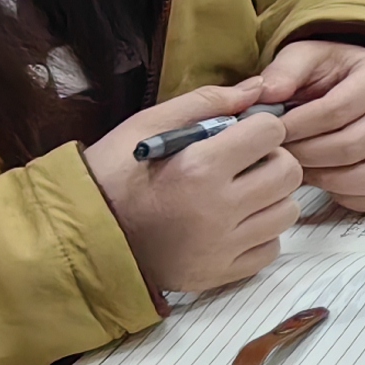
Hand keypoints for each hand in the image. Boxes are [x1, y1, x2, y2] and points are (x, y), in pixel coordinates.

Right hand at [86, 83, 298, 291]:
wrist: (76, 237)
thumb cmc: (111, 175)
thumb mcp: (146, 126)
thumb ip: (206, 103)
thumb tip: (258, 89)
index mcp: (199, 167)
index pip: (272, 132)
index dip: (258, 128)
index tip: (240, 135)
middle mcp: (216, 210)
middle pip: (288, 172)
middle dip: (271, 160)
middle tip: (242, 164)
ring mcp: (219, 248)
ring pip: (286, 211)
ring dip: (269, 198)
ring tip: (236, 195)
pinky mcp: (218, 275)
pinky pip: (270, 249)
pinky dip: (259, 235)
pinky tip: (230, 225)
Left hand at [258, 37, 364, 212]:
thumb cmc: (334, 75)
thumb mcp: (308, 57)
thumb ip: (285, 70)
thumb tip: (266, 94)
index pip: (337, 110)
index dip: (296, 127)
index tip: (270, 134)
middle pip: (351, 146)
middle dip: (304, 156)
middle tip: (278, 155)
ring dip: (326, 179)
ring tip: (300, 169)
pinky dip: (349, 196)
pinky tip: (326, 180)